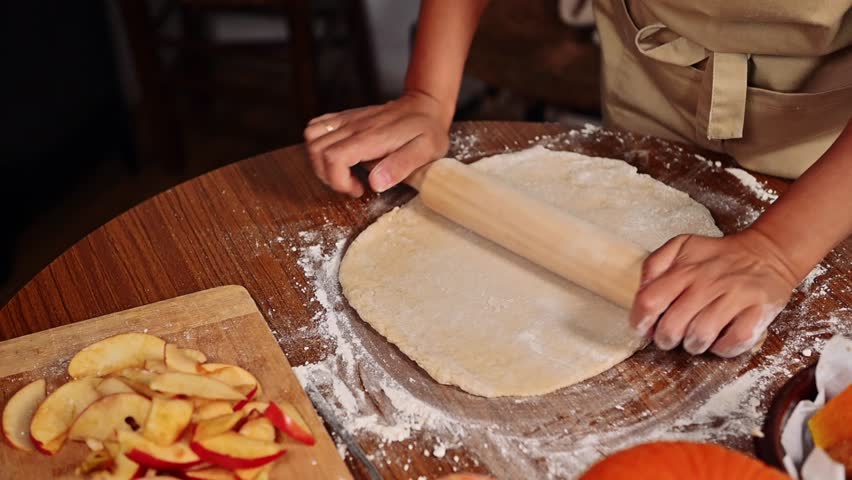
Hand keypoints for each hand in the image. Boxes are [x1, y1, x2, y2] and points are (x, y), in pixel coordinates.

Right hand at [303, 91, 451, 196]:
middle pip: (317, 150)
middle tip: (353, 186)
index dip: (338, 181)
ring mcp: (348, 120)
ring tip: (343, 174)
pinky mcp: (345, 118)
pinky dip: (318, 145)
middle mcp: (354, 126)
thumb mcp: (426, 151)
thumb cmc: (428, 131)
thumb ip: (401, 166)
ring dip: (320, 162)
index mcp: (372, 137)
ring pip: (312, 138)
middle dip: (329, 177)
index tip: (358, 190)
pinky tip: (337, 156)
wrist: (425, 106)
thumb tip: (375, 183)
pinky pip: (317, 127)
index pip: (334, 157)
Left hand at [629, 229, 798, 357]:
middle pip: (672, 326)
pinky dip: (722, 348)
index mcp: (685, 269)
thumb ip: (655, 264)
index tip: (642, 328)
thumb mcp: (681, 247)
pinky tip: (719, 339)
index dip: (640, 320)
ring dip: (692, 345)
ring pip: (700, 337)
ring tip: (695, 338)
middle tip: (670, 338)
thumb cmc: (717, 257)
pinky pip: (733, 342)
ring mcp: (735, 297)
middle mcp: (708, 283)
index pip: (650, 300)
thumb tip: (641, 292)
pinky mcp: (758, 312)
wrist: (767, 253)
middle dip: (665, 339)